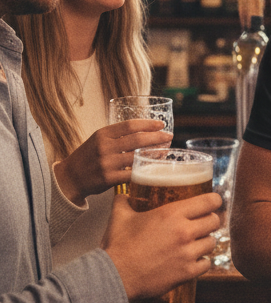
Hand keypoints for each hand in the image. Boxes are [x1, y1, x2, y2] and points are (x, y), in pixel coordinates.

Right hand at [55, 120, 171, 204]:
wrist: (70, 178)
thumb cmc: (89, 156)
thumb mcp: (99, 139)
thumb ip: (118, 135)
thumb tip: (146, 130)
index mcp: (102, 134)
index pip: (130, 125)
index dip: (148, 124)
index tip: (161, 124)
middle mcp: (104, 147)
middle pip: (137, 139)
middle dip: (157, 137)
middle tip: (169, 136)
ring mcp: (106, 163)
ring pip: (138, 156)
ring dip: (155, 153)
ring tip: (165, 150)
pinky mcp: (109, 179)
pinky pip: (133, 173)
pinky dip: (146, 170)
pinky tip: (154, 167)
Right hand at [102, 192, 221, 301]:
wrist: (114, 276)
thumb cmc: (118, 246)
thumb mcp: (120, 217)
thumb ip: (124, 201)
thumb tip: (123, 195)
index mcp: (172, 214)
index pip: (209, 201)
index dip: (214, 201)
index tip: (213, 203)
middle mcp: (184, 232)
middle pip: (215, 221)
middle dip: (210, 221)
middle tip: (202, 224)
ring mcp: (187, 253)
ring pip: (212, 242)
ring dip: (205, 242)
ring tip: (196, 243)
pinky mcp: (186, 272)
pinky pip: (207, 264)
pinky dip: (202, 262)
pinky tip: (193, 260)